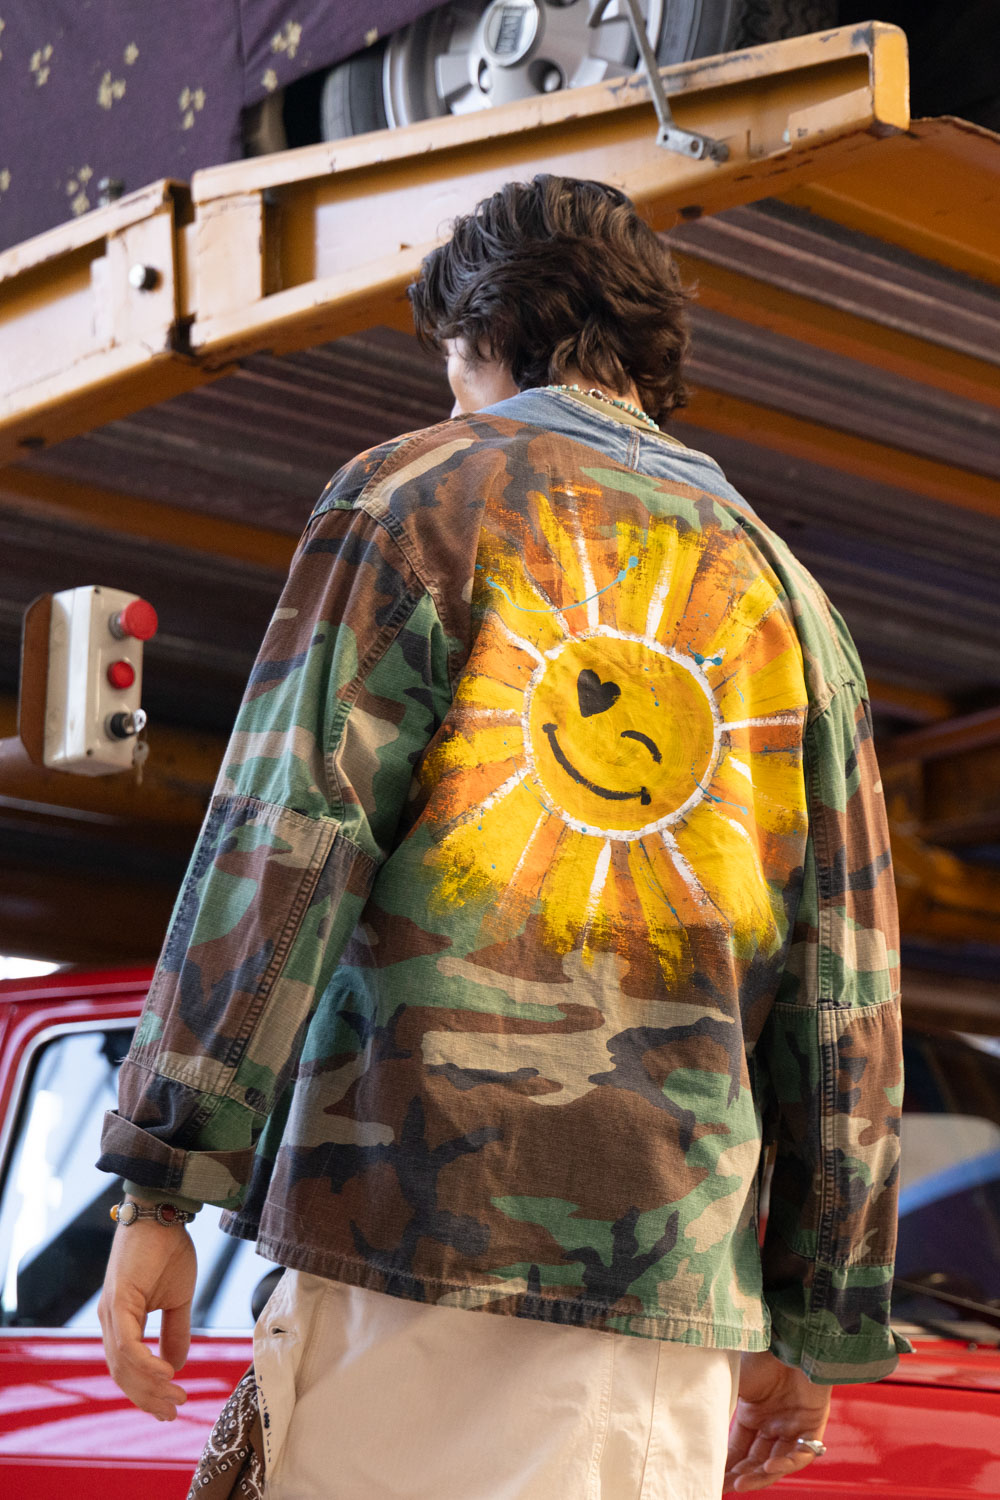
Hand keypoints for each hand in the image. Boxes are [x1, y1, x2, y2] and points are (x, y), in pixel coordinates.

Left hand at [98, 1213, 196, 1420]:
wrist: (163, 1212)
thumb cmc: (168, 1249)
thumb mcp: (178, 1298)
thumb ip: (175, 1330)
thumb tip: (176, 1365)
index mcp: (121, 1319)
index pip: (127, 1367)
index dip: (147, 1390)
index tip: (169, 1407)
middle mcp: (110, 1318)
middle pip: (122, 1373)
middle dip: (148, 1397)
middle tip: (173, 1411)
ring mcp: (111, 1310)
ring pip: (122, 1364)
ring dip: (148, 1386)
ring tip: (174, 1397)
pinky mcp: (117, 1300)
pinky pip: (126, 1344)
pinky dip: (144, 1364)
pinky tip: (165, 1374)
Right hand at [723, 1350, 831, 1491]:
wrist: (788, 1336)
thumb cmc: (758, 1351)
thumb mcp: (730, 1378)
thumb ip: (716, 1398)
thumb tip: (688, 1414)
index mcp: (752, 1411)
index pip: (738, 1446)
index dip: (726, 1463)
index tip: (712, 1478)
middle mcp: (773, 1421)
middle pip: (756, 1458)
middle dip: (740, 1474)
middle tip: (725, 1486)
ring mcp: (793, 1424)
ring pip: (777, 1461)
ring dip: (760, 1475)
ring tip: (742, 1483)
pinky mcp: (814, 1424)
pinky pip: (802, 1453)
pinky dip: (785, 1463)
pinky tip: (769, 1465)